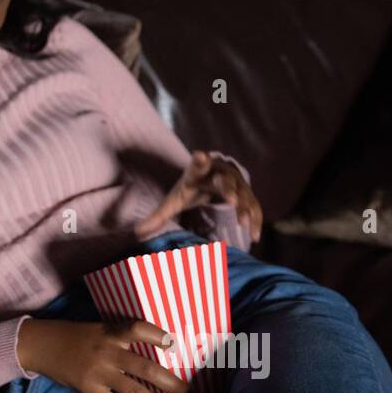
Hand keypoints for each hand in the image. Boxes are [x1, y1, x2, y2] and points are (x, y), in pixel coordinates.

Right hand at [17, 318, 190, 392]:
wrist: (41, 345)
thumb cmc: (74, 335)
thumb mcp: (99, 329)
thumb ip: (121, 337)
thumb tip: (157, 350)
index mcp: (111, 332)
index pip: (138, 329)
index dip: (159, 336)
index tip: (177, 344)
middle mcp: (107, 352)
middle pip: (146, 369)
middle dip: (174, 384)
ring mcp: (98, 372)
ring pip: (136, 392)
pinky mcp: (89, 389)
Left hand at [134, 150, 261, 243]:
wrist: (214, 176)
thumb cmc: (191, 189)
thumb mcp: (174, 200)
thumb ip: (158, 216)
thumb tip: (136, 233)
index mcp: (198, 172)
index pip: (197, 165)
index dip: (199, 161)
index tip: (200, 155)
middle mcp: (220, 173)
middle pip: (224, 180)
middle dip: (228, 189)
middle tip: (232, 201)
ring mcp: (237, 183)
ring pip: (243, 194)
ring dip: (244, 208)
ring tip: (243, 224)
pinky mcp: (248, 193)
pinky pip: (254, 206)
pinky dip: (255, 220)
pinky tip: (254, 237)